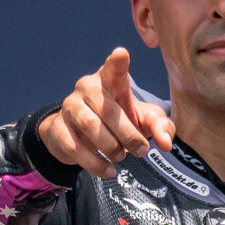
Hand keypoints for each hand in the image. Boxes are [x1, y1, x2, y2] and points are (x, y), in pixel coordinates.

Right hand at [38, 47, 175, 177]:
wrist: (85, 137)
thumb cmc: (121, 121)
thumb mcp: (144, 121)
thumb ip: (160, 128)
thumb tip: (166, 144)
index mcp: (111, 80)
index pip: (114, 68)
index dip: (117, 62)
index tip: (121, 54)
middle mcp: (87, 88)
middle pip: (108, 110)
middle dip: (128, 135)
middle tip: (141, 150)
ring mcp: (70, 107)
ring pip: (90, 126)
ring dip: (110, 147)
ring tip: (121, 157)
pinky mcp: (58, 128)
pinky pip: (75, 147)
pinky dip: (95, 163)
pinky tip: (108, 170)